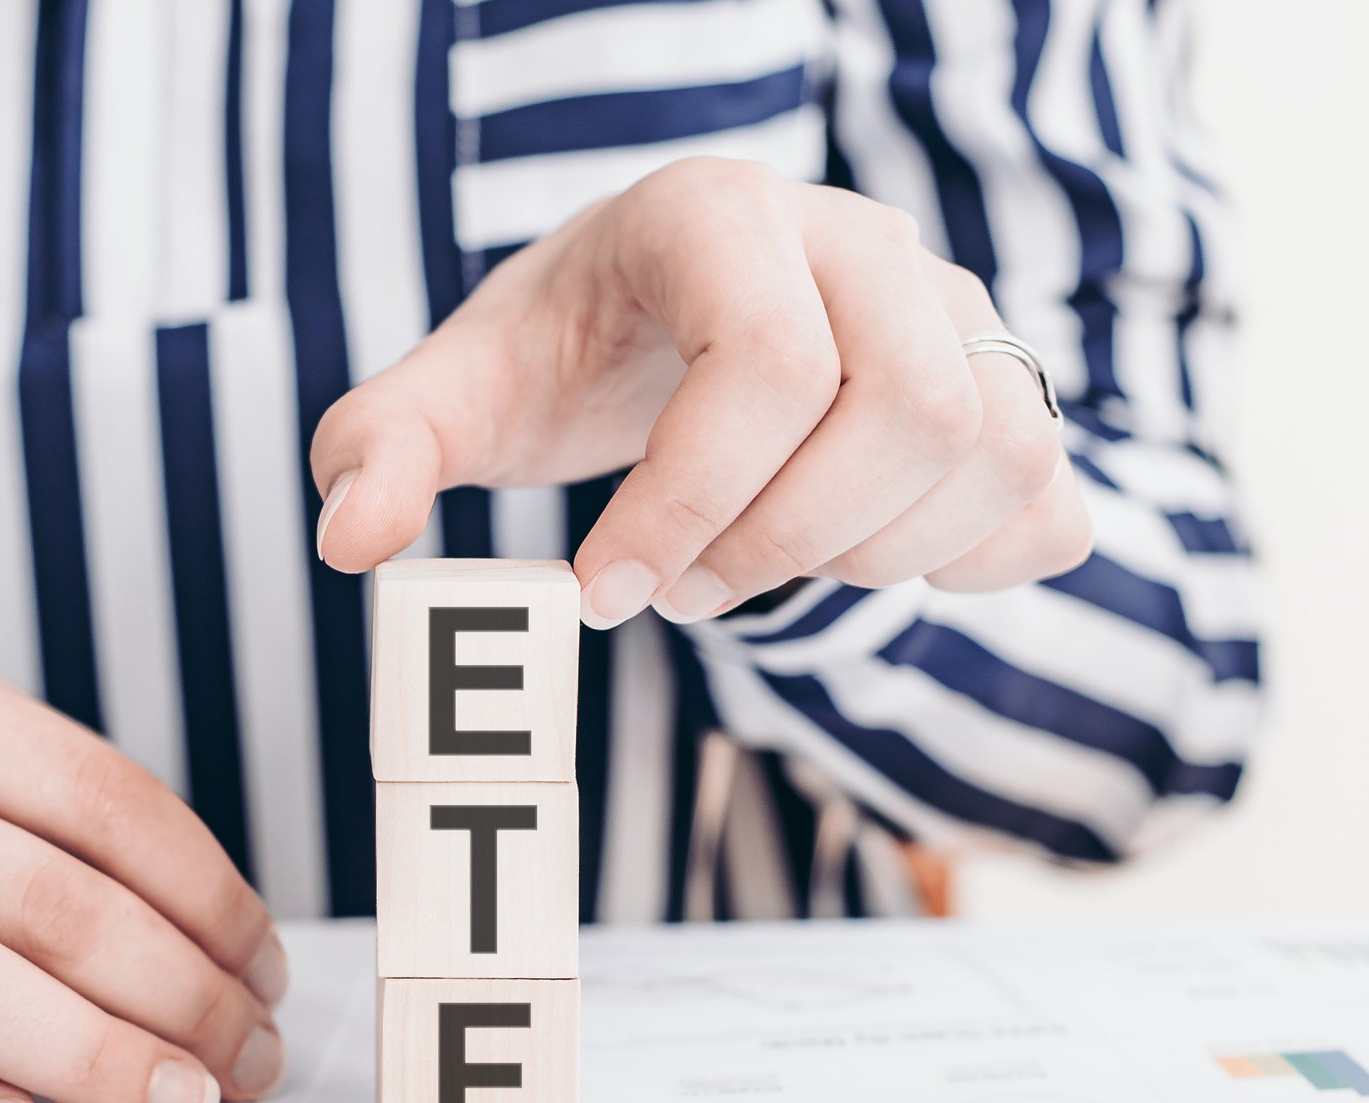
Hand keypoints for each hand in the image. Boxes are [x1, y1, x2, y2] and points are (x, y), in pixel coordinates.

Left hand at [310, 158, 1092, 622]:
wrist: (663, 318)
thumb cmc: (561, 353)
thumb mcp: (459, 389)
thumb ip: (384, 446)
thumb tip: (355, 541)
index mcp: (718, 215)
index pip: (770, 361)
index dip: (692, 502)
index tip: (604, 588)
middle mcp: (859, 241)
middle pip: (907, 407)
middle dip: (786, 540)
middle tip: (679, 591)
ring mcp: (950, 307)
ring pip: (991, 448)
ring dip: (872, 557)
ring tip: (761, 560)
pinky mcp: (1001, 383)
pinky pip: (1044, 488)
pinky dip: (970, 559)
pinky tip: (862, 560)